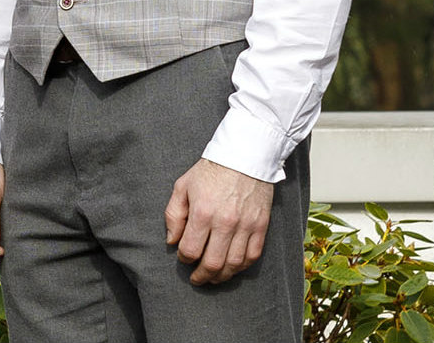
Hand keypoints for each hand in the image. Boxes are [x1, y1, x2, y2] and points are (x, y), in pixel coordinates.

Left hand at [164, 158, 277, 285]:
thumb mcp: (183, 186)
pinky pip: (253, 255)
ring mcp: (246, 225)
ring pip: (233, 264)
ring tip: (213, 277)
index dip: (184, 258)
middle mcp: (225, 222)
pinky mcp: (261, 225)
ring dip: (222, 276)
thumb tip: (172, 241)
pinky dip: (242, 266)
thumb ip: (174, 215)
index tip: (183, 257)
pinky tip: (233, 267)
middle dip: (201, 276)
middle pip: (212, 263)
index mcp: (202, 213)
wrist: (245, 155)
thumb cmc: (211, 170)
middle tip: (196, 278)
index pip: (190, 250)